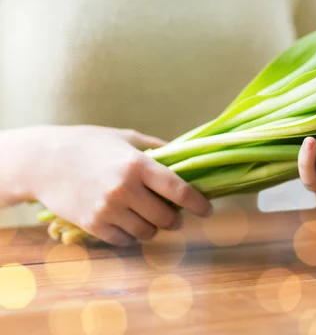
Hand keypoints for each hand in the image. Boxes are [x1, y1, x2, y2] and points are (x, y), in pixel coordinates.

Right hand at [22, 126, 211, 245]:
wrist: (44, 160)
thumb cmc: (89, 144)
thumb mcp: (126, 137)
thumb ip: (157, 148)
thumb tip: (186, 156)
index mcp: (137, 164)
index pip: (178, 190)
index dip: (198, 203)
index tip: (208, 209)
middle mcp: (125, 188)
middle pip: (167, 217)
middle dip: (176, 219)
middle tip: (175, 215)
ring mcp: (108, 209)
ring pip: (148, 233)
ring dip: (154, 228)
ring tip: (150, 219)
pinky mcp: (93, 224)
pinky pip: (125, 241)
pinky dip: (132, 236)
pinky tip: (129, 224)